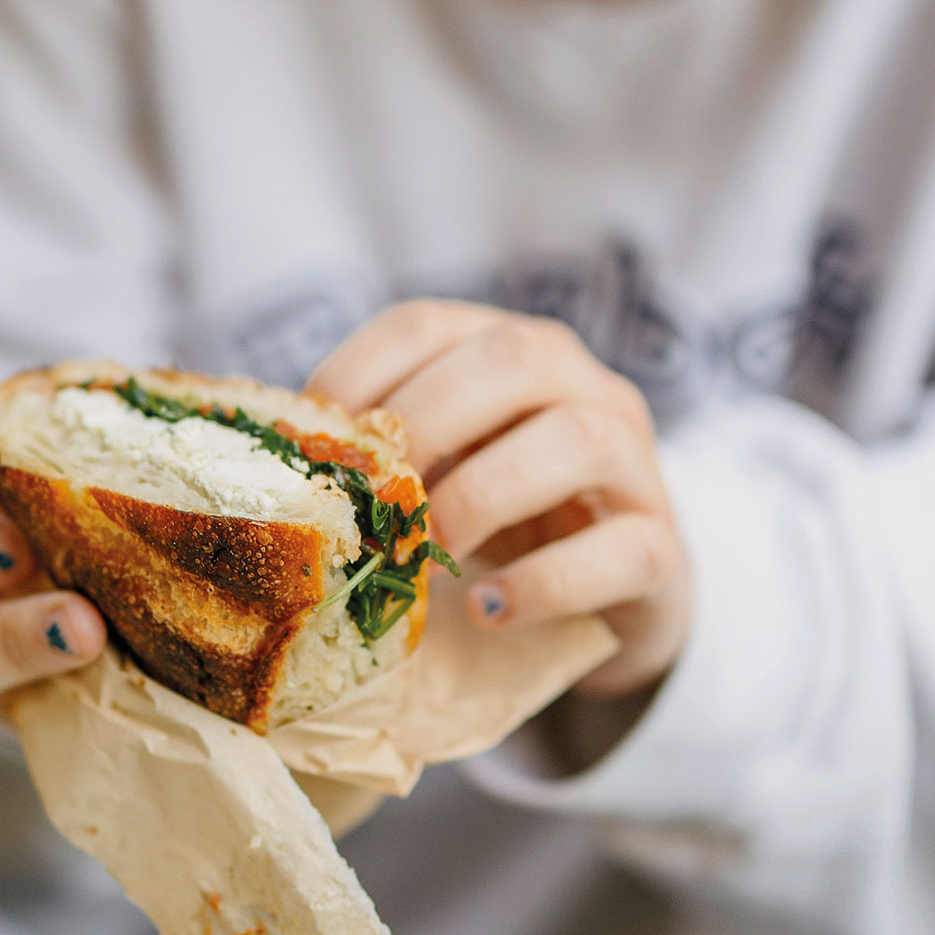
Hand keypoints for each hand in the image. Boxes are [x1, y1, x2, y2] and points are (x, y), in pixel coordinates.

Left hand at [309, 301, 690, 697]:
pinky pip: (620, 551)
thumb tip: (274, 473)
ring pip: (581, 438)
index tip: (310, 441)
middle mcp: (583, 386)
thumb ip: (382, 458)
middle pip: (516, 359)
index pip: (426, 326)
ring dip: (486, 493)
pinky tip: (485, 609)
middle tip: (374, 496)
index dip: (357, 372)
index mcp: (510, 353)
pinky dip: (543, 583)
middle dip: (427, 419)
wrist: (616, 593)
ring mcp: (634, 464)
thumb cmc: (503, 521)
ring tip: (429, 553)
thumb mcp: (441, 471)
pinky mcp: (661, 550)